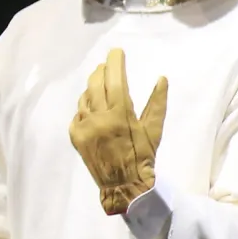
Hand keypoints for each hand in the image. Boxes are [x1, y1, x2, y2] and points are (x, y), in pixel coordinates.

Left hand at [68, 47, 168, 215]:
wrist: (123, 185)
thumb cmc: (142, 156)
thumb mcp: (154, 130)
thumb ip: (157, 103)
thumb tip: (162, 79)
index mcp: (120, 114)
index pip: (114, 79)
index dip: (115, 62)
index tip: (117, 52)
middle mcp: (99, 118)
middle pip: (96, 83)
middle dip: (102, 71)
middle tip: (108, 65)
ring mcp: (84, 127)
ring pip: (85, 97)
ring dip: (92, 88)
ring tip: (100, 84)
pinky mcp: (75, 137)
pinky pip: (78, 114)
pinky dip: (85, 108)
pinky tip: (93, 109)